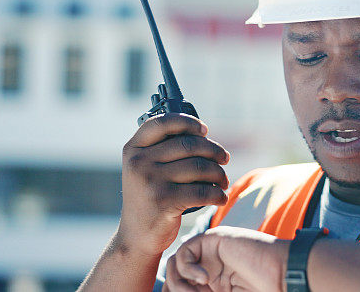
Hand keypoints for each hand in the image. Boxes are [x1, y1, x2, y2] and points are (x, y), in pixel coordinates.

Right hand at [117, 113, 230, 257]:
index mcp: (134, 149)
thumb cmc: (149, 198)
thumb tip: (203, 134)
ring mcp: (150, 181)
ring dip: (219, 173)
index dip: (188, 122)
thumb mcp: (145, 169)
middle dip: (214, 150)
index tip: (204, 130)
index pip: (162, 122)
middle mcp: (139, 162)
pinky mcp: (164, 201)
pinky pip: (203, 191)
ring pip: (200, 166)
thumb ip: (163, 149)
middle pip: (189, 144)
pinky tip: (221, 197)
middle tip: (224, 159)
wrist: (136, 236)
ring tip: (223, 181)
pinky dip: (218, 194)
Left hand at [164, 226, 289, 291]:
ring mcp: (210, 251)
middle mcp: (208, 265)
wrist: (283, 274)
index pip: (180, 286)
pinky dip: (188, 268)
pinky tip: (205, 278)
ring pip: (176, 263)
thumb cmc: (262, 289)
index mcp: (212, 281)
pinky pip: (185, 250)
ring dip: (180, 282)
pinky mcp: (214, 238)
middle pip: (174, 275)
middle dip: (176, 289)